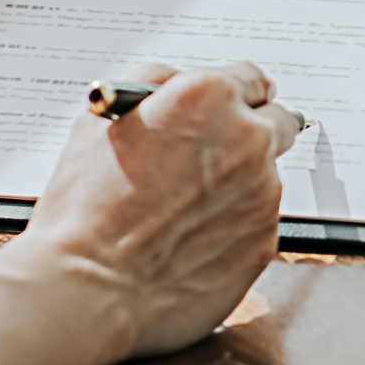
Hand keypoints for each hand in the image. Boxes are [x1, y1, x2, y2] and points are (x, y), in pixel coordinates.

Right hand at [23, 60, 300, 357]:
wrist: (91, 286)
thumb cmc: (87, 208)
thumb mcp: (104, 120)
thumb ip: (157, 87)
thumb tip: (178, 82)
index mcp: (208, 97)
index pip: (251, 79)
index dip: (240, 93)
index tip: (241, 103)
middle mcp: (247, 138)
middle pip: (277, 123)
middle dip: (253, 133)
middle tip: (220, 153)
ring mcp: (263, 190)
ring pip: (265, 177)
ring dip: (239, 184)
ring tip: (183, 210)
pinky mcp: (266, 238)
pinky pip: (258, 222)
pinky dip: (234, 226)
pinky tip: (190, 239)